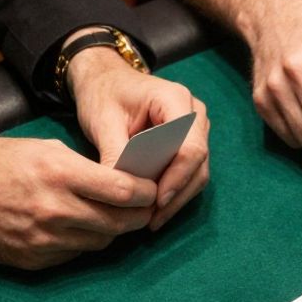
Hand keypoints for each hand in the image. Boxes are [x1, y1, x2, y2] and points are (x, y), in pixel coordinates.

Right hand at [0, 137, 157, 269]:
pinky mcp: (34, 261)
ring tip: (115, 217)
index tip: (152, 188)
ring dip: (113, 231)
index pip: (124, 191)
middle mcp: (54, 210)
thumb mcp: (40, 147)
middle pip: (119, 222)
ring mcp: (44, 240)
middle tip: (145, 208)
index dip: (146, 192)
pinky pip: (76, 254)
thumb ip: (82, 167)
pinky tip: (81, 229)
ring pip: (101, 242)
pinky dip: (84, 242)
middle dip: (138, 215)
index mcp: (58, 173)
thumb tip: (120, 182)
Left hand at [69, 46, 211, 231]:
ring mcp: (197, 128)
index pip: (189, 146)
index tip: (157, 201)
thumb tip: (122, 191)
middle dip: (178, 194)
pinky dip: (176, 191)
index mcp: (175, 99)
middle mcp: (194, 113)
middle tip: (152, 221)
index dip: (177, 178)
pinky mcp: (190, 142)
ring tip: (153, 220)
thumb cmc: (103, 94)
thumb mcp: (102, 120)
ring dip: (178, 198)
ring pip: (198, 172)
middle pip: (198, 163)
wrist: (106, 80)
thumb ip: (114, 153)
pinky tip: (156, 209)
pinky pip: (190, 172)